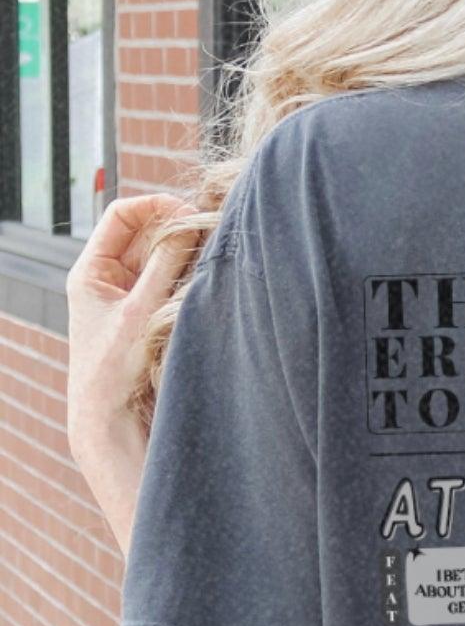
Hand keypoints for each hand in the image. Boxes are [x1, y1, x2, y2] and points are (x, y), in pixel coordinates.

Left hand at [64, 192, 185, 470]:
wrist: (110, 418)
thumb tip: (190, 224)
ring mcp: (129, 298)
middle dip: (178, 232)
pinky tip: (209, 286)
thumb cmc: (114, 368)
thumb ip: (167, 264)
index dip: (156, 207)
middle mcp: (108, 279)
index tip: (190, 215)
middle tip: (210, 237)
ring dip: (188, 257)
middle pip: (146, 235)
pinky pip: (172, 284)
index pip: (122, 215)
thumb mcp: (141, 309)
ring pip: (163, 259)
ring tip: (212, 262)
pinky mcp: (149, 317)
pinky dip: (191, 279)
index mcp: (90, 270)